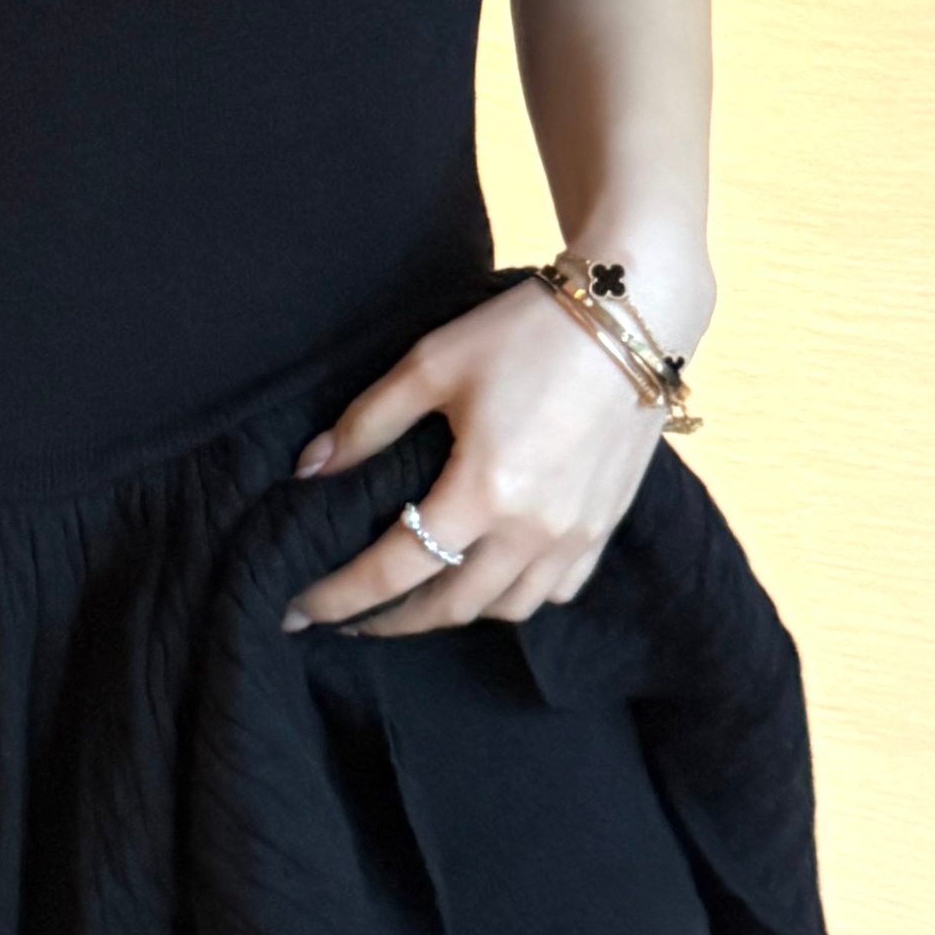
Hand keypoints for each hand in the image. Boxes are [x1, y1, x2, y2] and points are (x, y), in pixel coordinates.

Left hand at [278, 279, 670, 636]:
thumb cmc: (527, 332)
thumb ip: (368, 422)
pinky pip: (557, 590)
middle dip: (392, 621)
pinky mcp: (606, 524)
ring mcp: (577, 534)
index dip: (341, 597)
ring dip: (454, 611)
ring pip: (506, 608)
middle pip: (450, 607)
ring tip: (416, 595)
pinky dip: (516, 595)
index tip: (300, 613)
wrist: (634, 313)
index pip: (396, 570)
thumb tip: (310, 471)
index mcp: (484, 493)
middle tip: (349, 617)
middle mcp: (534, 530)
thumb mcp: (432, 363)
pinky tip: (491, 574)